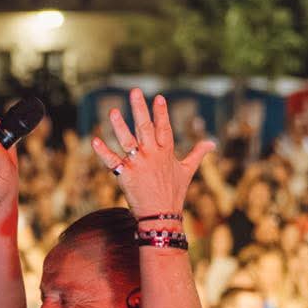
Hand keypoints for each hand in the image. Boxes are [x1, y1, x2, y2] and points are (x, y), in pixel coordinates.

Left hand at [89, 90, 214, 217]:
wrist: (161, 216)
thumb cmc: (174, 193)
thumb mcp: (188, 171)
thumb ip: (198, 154)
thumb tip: (212, 143)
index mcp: (166, 152)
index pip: (165, 128)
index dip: (162, 112)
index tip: (159, 97)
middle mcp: (153, 155)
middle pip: (146, 128)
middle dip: (140, 109)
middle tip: (134, 91)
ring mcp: (139, 165)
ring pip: (128, 141)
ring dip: (119, 126)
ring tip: (112, 111)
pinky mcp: (126, 176)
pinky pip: (112, 162)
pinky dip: (103, 152)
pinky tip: (95, 141)